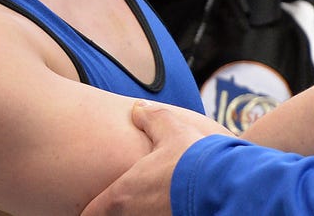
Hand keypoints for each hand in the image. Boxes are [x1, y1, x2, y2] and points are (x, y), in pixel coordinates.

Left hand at [82, 101, 228, 215]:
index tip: (100, 201)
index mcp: (120, 196)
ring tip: (155, 203)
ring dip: (142, 213)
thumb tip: (139, 108)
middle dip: (119, 211)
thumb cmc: (193, 158)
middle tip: (130, 200)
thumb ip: (152, 119)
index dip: (93, 207)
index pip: (88, 214)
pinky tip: (173, 207)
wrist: (225, 184)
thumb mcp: (172, 130)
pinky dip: (161, 215)